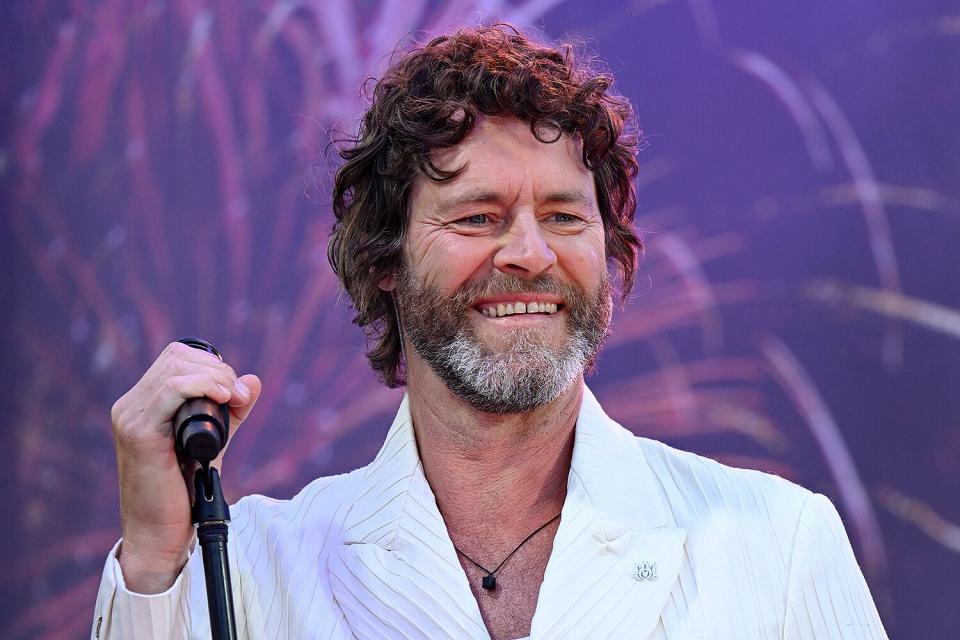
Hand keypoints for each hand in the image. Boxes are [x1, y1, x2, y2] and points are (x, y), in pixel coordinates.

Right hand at [111, 341, 260, 592]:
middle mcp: (130, 406)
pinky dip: (202, 386)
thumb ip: (231, 411)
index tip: (236, 392)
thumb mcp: (214, 440)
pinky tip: (222, 399)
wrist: (162, 533)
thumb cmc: (185, 489)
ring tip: (233, 400)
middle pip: (177, 357)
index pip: (176, 358)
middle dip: (217, 370)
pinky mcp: (138, 433)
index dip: (211, 364)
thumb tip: (252, 381)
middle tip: (239, 397)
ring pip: (176, 369)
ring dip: (215, 378)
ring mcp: (130, 417)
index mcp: (142, 404)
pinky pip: (170, 390)